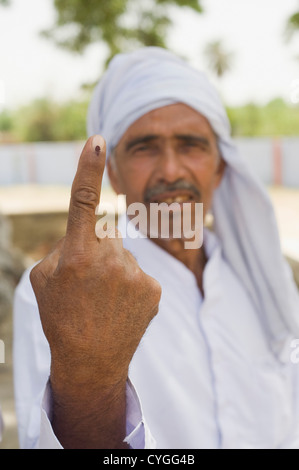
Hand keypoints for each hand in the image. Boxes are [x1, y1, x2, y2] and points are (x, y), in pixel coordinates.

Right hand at [30, 135, 160, 447]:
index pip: (83, 200)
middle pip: (105, 235)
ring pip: (123, 255)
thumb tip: (90, 232)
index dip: (88, 168)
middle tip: (88, 286)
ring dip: (114, 270)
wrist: (91, 360)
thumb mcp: (44, 279)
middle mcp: (109, 258)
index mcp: (77, 253)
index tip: (97, 140)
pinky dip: (131, 285)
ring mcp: (135, 274)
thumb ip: (64, 247)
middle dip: (96, 251)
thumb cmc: (61, 316)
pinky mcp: (154, 287)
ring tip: (105, 301)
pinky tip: (122, 307)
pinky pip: (140, 273)